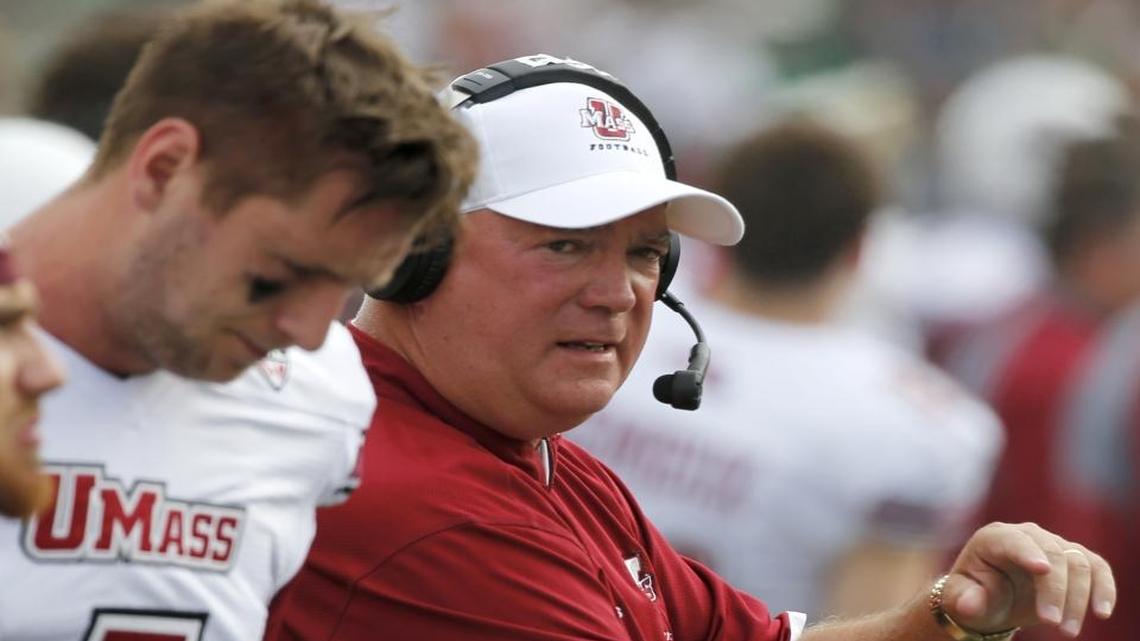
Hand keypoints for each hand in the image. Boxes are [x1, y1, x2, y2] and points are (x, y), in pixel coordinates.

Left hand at [940, 522, 1115, 637]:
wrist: (993, 599)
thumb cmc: (974, 595)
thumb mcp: (962, 599)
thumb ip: (964, 599)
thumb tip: (970, 605)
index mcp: (993, 538)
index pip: (1013, 541)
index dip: (1027, 553)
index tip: (1042, 570)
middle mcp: (1026, 535)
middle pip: (1052, 554)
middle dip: (1056, 591)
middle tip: (1053, 624)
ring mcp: (1052, 544)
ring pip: (1077, 563)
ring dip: (1078, 599)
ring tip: (1067, 631)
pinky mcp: (1074, 559)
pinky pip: (1097, 568)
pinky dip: (1104, 588)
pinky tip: (1102, 612)